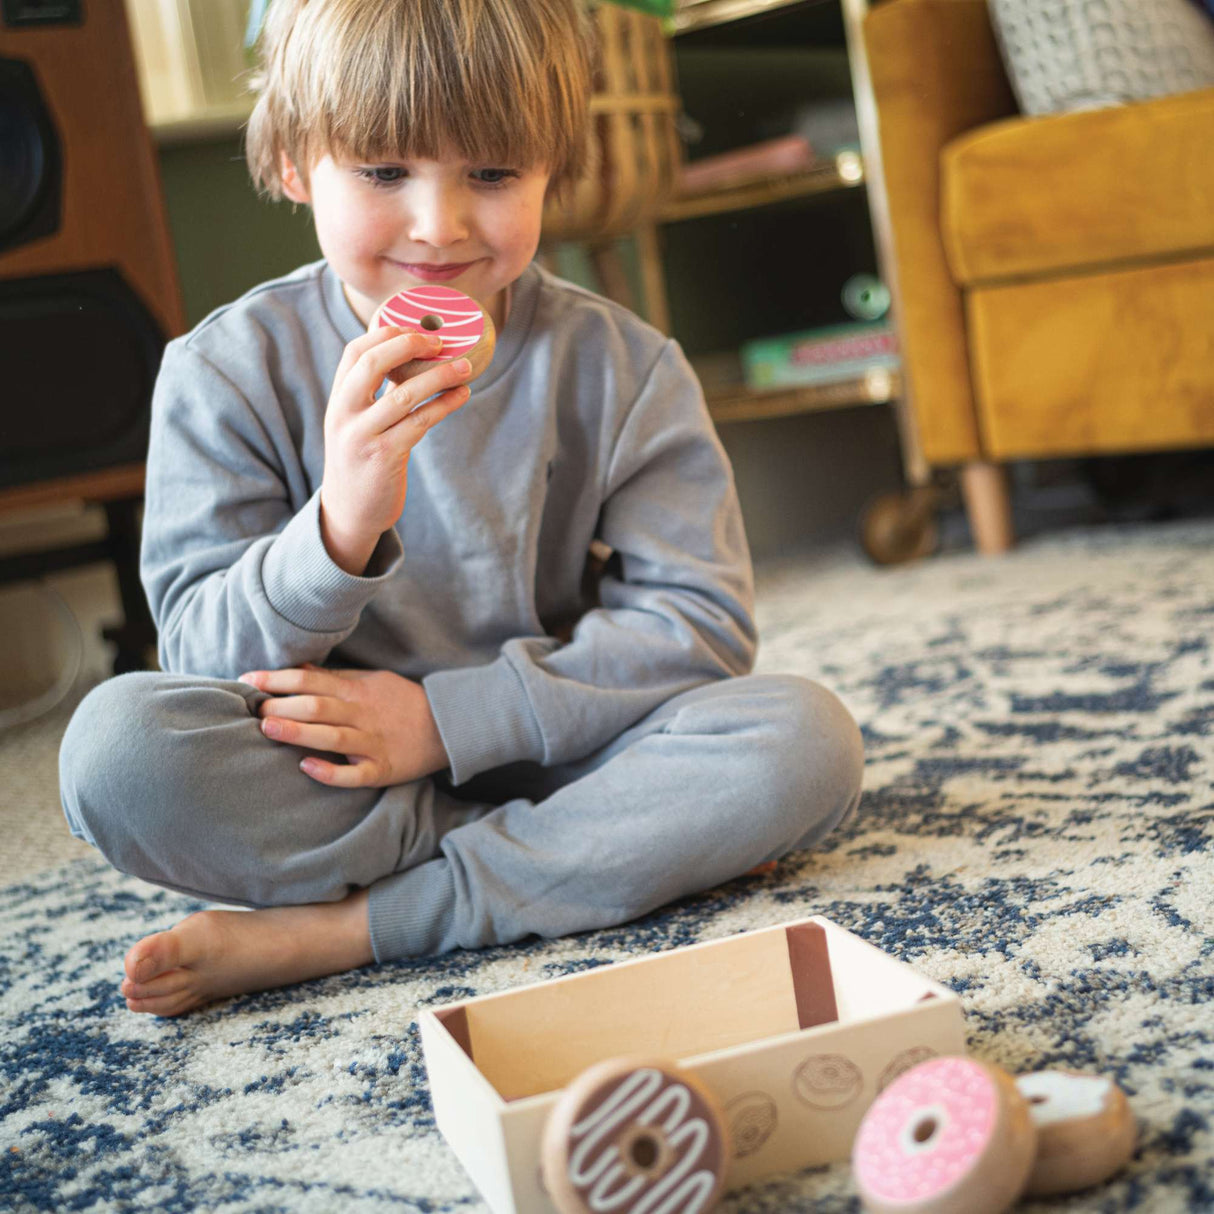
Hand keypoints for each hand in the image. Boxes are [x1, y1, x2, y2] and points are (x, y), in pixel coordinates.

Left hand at [240, 663, 448, 788]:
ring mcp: (372, 743)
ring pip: (331, 737)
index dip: (277, 680)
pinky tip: (307, 767)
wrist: (447, 725)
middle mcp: (362, 715)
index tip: (248, 682)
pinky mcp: (382, 769)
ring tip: (267, 728)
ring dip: (297, 732)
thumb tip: (296, 669)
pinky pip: (354, 774)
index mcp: (356, 690)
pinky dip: (330, 772)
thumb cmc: (401, 701)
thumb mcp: (370, 680)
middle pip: (316, 707)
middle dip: (281, 706)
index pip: (310, 680)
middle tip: (253, 709)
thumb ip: (334, 679)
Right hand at [320, 324, 474, 572]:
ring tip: (466, 366)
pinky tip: (461, 395)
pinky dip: (444, 405)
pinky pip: (420, 422)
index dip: (385, 333)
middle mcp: (344, 414)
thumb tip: (411, 358)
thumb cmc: (361, 461)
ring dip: (439, 376)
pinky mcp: (385, 457)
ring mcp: (363, 436)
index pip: (355, 352)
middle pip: (373, 363)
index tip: (416, 328)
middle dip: (409, 344)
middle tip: (441, 342)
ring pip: (404, 394)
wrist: (350, 512)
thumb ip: (372, 395)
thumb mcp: (355, 424)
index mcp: (337, 400)